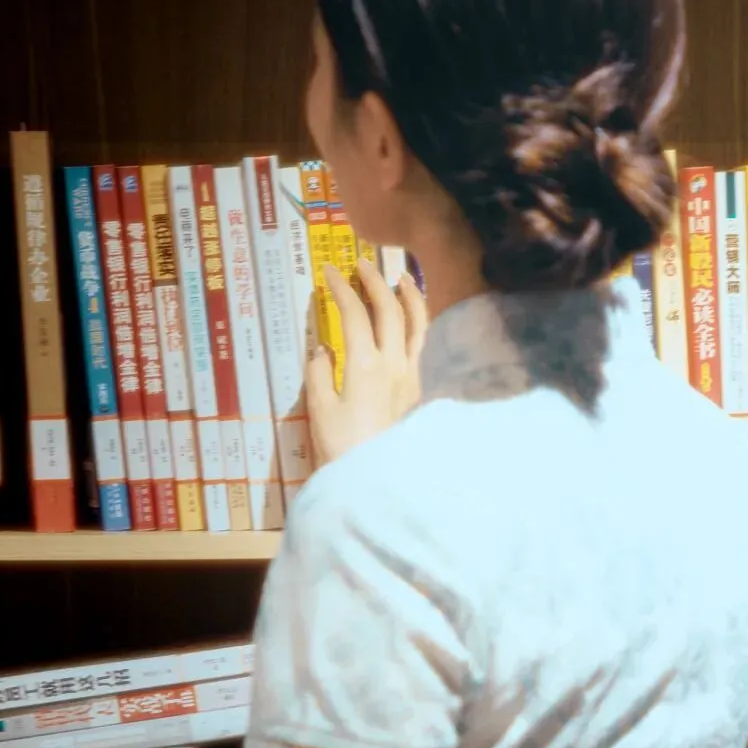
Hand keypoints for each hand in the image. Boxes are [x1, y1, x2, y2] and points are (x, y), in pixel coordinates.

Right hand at [308, 259, 426, 466]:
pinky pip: (427, 346)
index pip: (355, 314)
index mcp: (365, 365)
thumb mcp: (321, 412)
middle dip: (374, 281)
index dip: (342, 288)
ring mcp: (414, 377)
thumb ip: (320, 374)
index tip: (330, 269)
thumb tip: (323, 349)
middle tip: (361, 263)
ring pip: (418, 324)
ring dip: (410, 296)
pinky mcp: (423, 391)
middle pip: (389, 310)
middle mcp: (395, 364)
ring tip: (402, 277)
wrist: (379, 483)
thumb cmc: (344, 450)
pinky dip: (423, 324)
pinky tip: (419, 320)